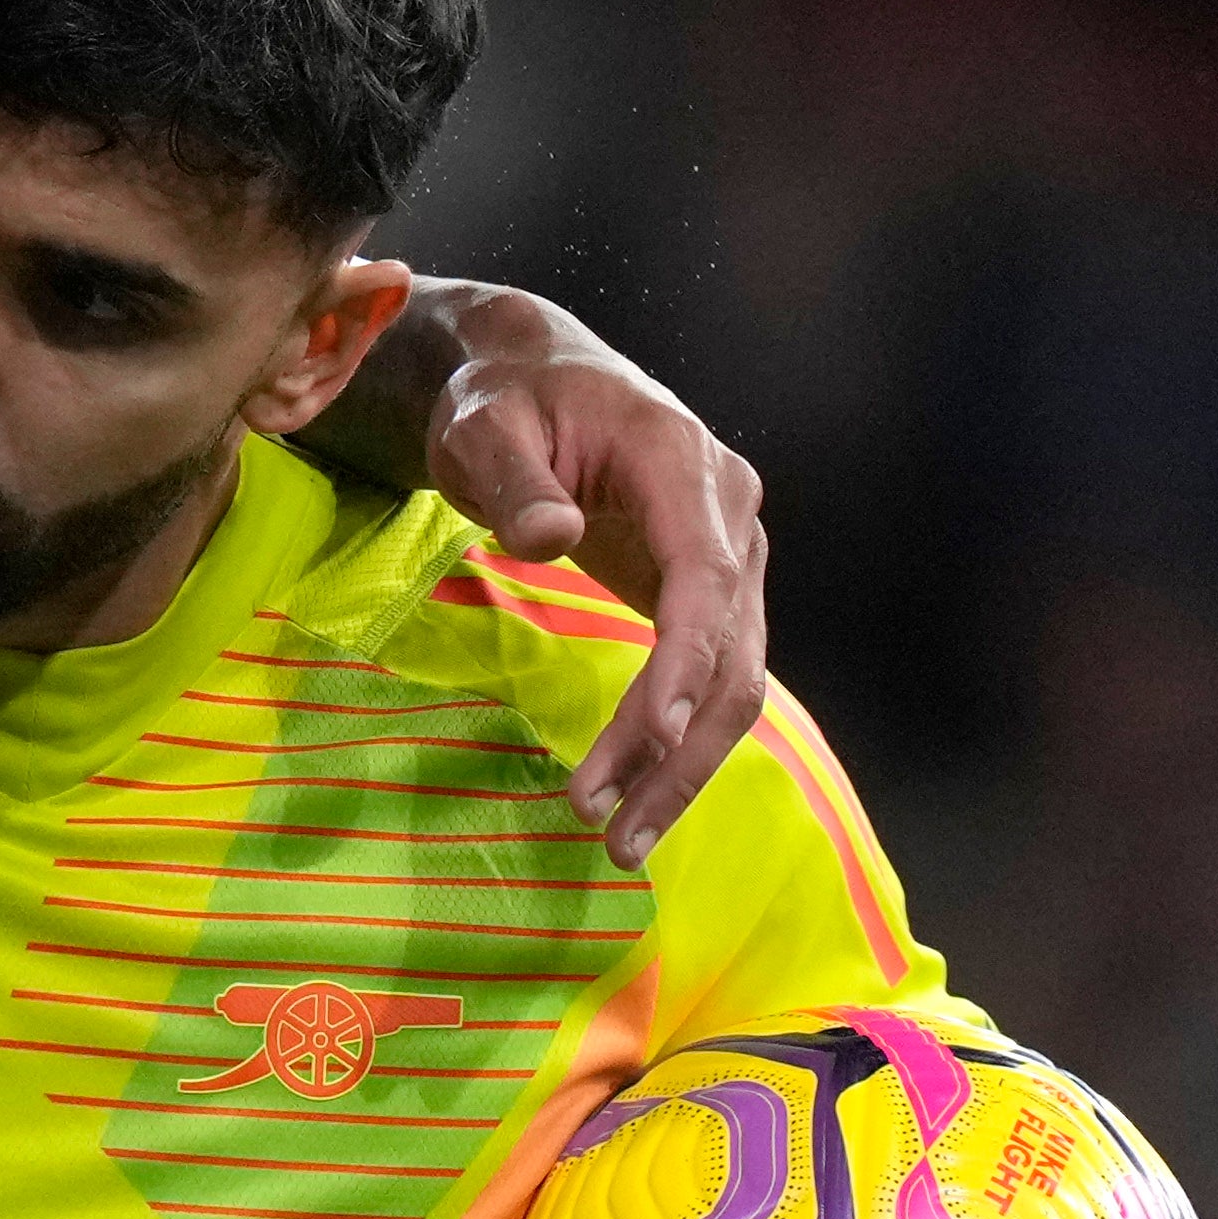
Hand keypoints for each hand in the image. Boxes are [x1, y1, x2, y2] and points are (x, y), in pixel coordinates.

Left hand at [416, 287, 774, 861]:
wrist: (533, 378)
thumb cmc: (504, 399)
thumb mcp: (483, 427)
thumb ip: (514, 480)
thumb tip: (550, 535)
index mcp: (682, 460)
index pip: (706, 579)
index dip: (684, 664)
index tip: (650, 738)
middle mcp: (728, 511)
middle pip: (733, 652)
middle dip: (678, 751)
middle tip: (612, 830)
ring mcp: (729, 555)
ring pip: (734, 680)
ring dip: (681, 765)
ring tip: (619, 840)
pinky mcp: (709, 591)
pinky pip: (710, 678)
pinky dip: (675, 741)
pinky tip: (633, 795)